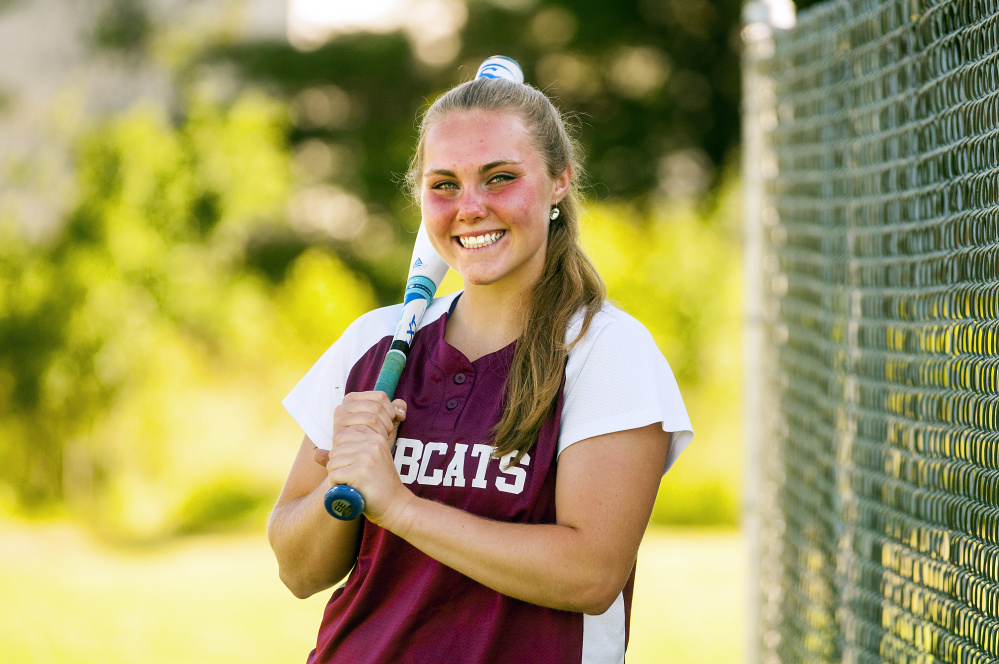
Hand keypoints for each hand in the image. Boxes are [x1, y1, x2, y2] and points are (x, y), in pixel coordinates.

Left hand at [317, 391, 412, 527]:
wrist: (396, 506)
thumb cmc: (378, 486)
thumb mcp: (365, 463)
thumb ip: (344, 454)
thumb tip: (314, 452)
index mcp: (375, 436)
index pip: (342, 436)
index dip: (342, 454)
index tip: (356, 467)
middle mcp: (372, 443)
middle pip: (335, 450)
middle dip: (338, 466)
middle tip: (354, 479)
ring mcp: (367, 456)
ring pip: (332, 463)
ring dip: (337, 477)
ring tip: (354, 484)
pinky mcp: (360, 472)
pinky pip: (334, 476)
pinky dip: (338, 486)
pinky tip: (352, 490)